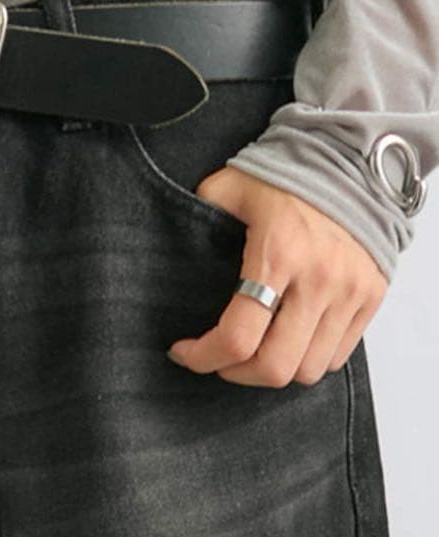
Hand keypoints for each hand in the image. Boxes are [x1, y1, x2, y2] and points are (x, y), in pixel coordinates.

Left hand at [166, 166, 388, 386]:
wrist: (347, 162)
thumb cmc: (281, 177)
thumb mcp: (226, 188)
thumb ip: (196, 216)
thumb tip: (166, 244)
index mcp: (276, 254)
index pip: (238, 336)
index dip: (203, 357)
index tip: (183, 352)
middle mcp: (318, 279)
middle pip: (275, 366)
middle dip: (236, 374)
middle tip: (217, 360)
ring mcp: (349, 292)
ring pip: (309, 370)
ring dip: (273, 372)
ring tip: (250, 353)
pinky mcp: (370, 298)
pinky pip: (338, 356)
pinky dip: (308, 360)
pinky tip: (284, 342)